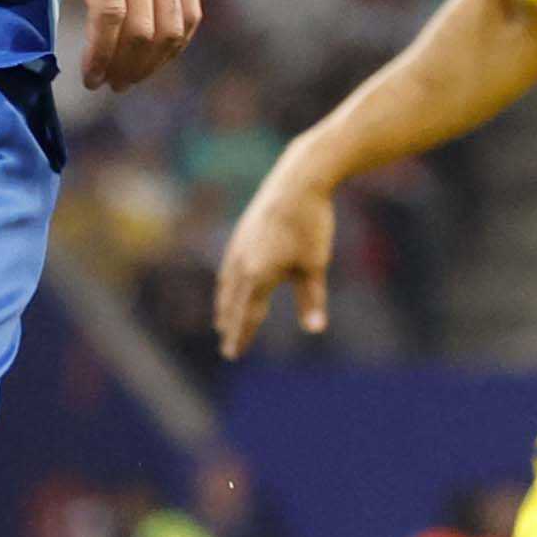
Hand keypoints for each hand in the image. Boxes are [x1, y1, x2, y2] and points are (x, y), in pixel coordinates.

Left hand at [1, 0, 200, 90]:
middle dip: (125, 65)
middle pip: (144, 27)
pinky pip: (190, 9)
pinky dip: (178, 41)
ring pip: (172, 25)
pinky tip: (157, 58)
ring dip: (152, 61)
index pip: (111, 11)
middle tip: (104, 84)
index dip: (102, 51)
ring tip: (127, 79)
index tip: (89, 78)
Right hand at [212, 165, 335, 356]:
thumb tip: (315, 330)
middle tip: (227, 349)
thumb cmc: (310, 224)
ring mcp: (238, 247)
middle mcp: (242, 264)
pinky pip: (228, 268)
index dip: (242, 336)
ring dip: (225, 307)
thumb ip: (312, 300)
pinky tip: (228, 285)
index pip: (248, 315)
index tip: (234, 354)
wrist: (298, 181)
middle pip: (234, 304)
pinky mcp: (240, 234)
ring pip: (227, 286)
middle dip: (231, 327)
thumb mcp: (315, 265)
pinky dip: (226, 285)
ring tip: (222, 322)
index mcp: (259, 275)